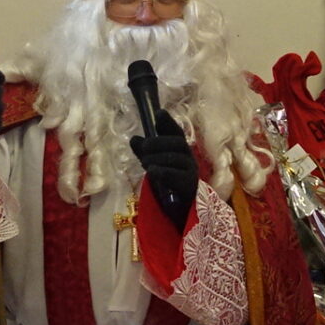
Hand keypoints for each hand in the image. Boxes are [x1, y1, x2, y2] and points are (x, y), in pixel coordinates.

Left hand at [129, 109, 198, 230]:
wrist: (181, 210)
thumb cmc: (168, 184)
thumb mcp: (154, 165)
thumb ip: (144, 152)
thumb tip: (134, 138)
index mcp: (180, 151)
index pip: (176, 133)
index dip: (168, 123)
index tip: (159, 113)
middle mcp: (189, 158)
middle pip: (176, 143)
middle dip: (158, 143)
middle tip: (144, 150)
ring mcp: (191, 172)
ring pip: (175, 158)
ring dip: (156, 159)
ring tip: (145, 164)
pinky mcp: (189, 186)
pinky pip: (175, 175)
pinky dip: (162, 171)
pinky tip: (152, 172)